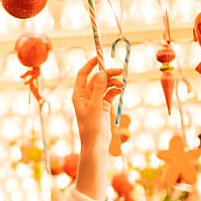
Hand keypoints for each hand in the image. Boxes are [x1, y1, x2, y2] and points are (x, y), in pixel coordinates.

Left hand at [71, 58, 124, 200]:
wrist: (96, 144)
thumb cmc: (91, 127)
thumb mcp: (95, 106)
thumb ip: (98, 89)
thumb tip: (102, 73)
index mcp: (78, 95)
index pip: (83, 74)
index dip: (90, 64)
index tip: (100, 56)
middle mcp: (85, 96)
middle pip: (97, 79)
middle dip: (108, 74)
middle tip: (120, 71)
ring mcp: (95, 101)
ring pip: (105, 86)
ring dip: (114, 83)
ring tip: (122, 85)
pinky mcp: (103, 106)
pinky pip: (110, 93)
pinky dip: (115, 90)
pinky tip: (121, 90)